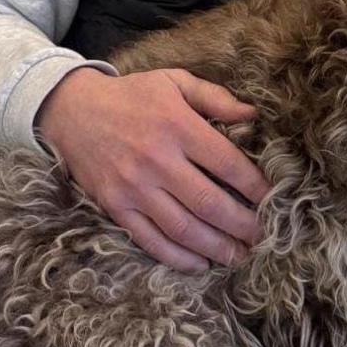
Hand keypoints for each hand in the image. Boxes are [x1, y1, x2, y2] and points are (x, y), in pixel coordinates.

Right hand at [35, 67, 267, 272]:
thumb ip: (214, 97)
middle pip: (209, 202)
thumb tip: (253, 114)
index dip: (255, 186)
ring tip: (239, 256)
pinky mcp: (115, 206)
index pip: (227, 163)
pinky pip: (150, 240)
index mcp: (177, 126)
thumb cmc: (132, 95)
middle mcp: (157, 159)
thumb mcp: (174, 82)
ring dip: (216, 247)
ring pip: (183, 228)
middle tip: (264, 238)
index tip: (273, 200)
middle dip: (242, 225)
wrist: (73, 110)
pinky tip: (200, 264)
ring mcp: (134, 187)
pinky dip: (177, 257)